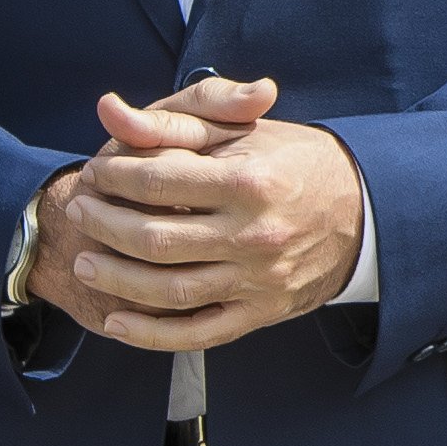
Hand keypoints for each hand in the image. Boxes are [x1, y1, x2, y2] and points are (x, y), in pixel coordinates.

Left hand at [31, 77, 368, 352]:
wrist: (366, 209)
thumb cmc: (295, 162)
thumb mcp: (243, 129)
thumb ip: (173, 122)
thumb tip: (109, 110)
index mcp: (253, 181)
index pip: (159, 181)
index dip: (114, 176)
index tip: (97, 171)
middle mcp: (257, 233)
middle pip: (155, 239)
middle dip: (104, 225)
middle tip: (80, 210)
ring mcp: (260, 278)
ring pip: (169, 290)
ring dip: (116, 279)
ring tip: (86, 261)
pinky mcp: (263, 311)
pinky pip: (198, 332)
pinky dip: (151, 334)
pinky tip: (117, 321)